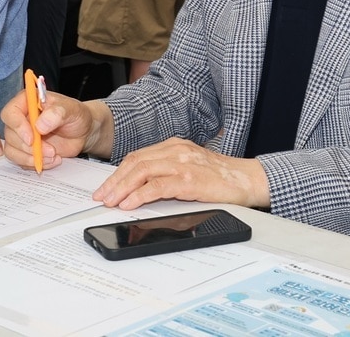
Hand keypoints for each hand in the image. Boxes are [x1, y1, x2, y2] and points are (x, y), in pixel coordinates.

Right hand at [0, 89, 102, 168]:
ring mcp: (21, 135)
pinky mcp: (24, 150)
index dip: (18, 127)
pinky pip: (20, 161)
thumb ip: (57, 113)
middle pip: (10, 135)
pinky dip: (35, 163)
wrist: (82, 132)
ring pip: (12, 150)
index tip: (32, 139)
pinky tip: (52, 160)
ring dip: (31, 158)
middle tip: (51, 151)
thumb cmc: (76, 115)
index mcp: (27, 101)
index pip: (10, 113)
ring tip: (53, 156)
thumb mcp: (72, 110)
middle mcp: (20, 118)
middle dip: (29, 147)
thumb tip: (39, 125)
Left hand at [93, 138, 269, 211]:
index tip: (105, 187)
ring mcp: (183, 163)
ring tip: (111, 202)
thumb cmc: (221, 178)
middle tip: (101, 197)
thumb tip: (140, 191)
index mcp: (174, 146)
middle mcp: (176, 150)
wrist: (248, 180)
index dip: (118, 172)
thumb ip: (168, 173)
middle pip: (135, 162)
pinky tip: (130, 204)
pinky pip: (158, 186)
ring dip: (122, 188)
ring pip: (142, 171)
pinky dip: (139, 195)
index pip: (138, 156)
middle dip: (114, 181)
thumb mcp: (190, 169)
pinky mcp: (190, 179)